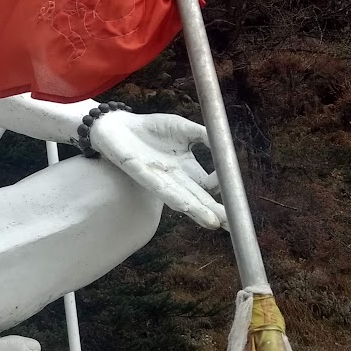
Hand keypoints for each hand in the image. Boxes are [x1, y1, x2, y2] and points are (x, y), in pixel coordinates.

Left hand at [88, 110, 225, 228]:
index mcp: (186, 168)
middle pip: (198, 199)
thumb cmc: (150, 128)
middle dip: (214, 211)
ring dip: (197, 211)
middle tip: (233, 225)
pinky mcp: (140, 174)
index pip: (207, 186)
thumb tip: (225, 143)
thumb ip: (204, 135)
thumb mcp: (183, 128)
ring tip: (214, 222)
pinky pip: (158, 187)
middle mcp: (174, 178)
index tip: (229, 183)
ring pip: (181, 198)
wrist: (117, 125)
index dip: (220, 186)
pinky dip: (173, 196)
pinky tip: (185, 206)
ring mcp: (158, 179)